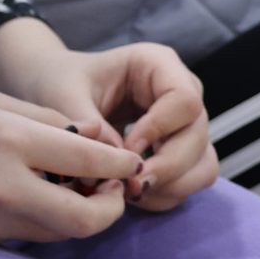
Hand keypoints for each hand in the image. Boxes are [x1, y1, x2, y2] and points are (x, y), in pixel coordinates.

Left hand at [0, 21, 217, 211]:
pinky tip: (133, 195)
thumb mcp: (64, 95)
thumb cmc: (59, 82)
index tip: (126, 148)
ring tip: (130, 192)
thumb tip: (119, 162)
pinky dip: (167, 193)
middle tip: (129, 186)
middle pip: (198, 136)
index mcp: (157, 63)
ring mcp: (185, 122)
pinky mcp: (181, 148)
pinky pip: (191, 179)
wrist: (55, 90)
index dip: (159, 130)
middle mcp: (181, 90)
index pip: (184, 101)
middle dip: (166, 167)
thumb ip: (89, 125)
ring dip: (172, 186)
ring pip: (203, 163)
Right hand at [0, 70, 135, 241]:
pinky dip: (49, 218)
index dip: (120, 165)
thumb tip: (98, 145)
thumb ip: (51, 122)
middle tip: (113, 189)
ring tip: (80, 188)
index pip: (88, 162)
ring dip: (82, 214)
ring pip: (60, 232)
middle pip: (83, 220)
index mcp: (11, 139)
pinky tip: (44, 195)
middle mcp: (4, 184)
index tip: (131, 162)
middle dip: (110, 208)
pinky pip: (31, 232)